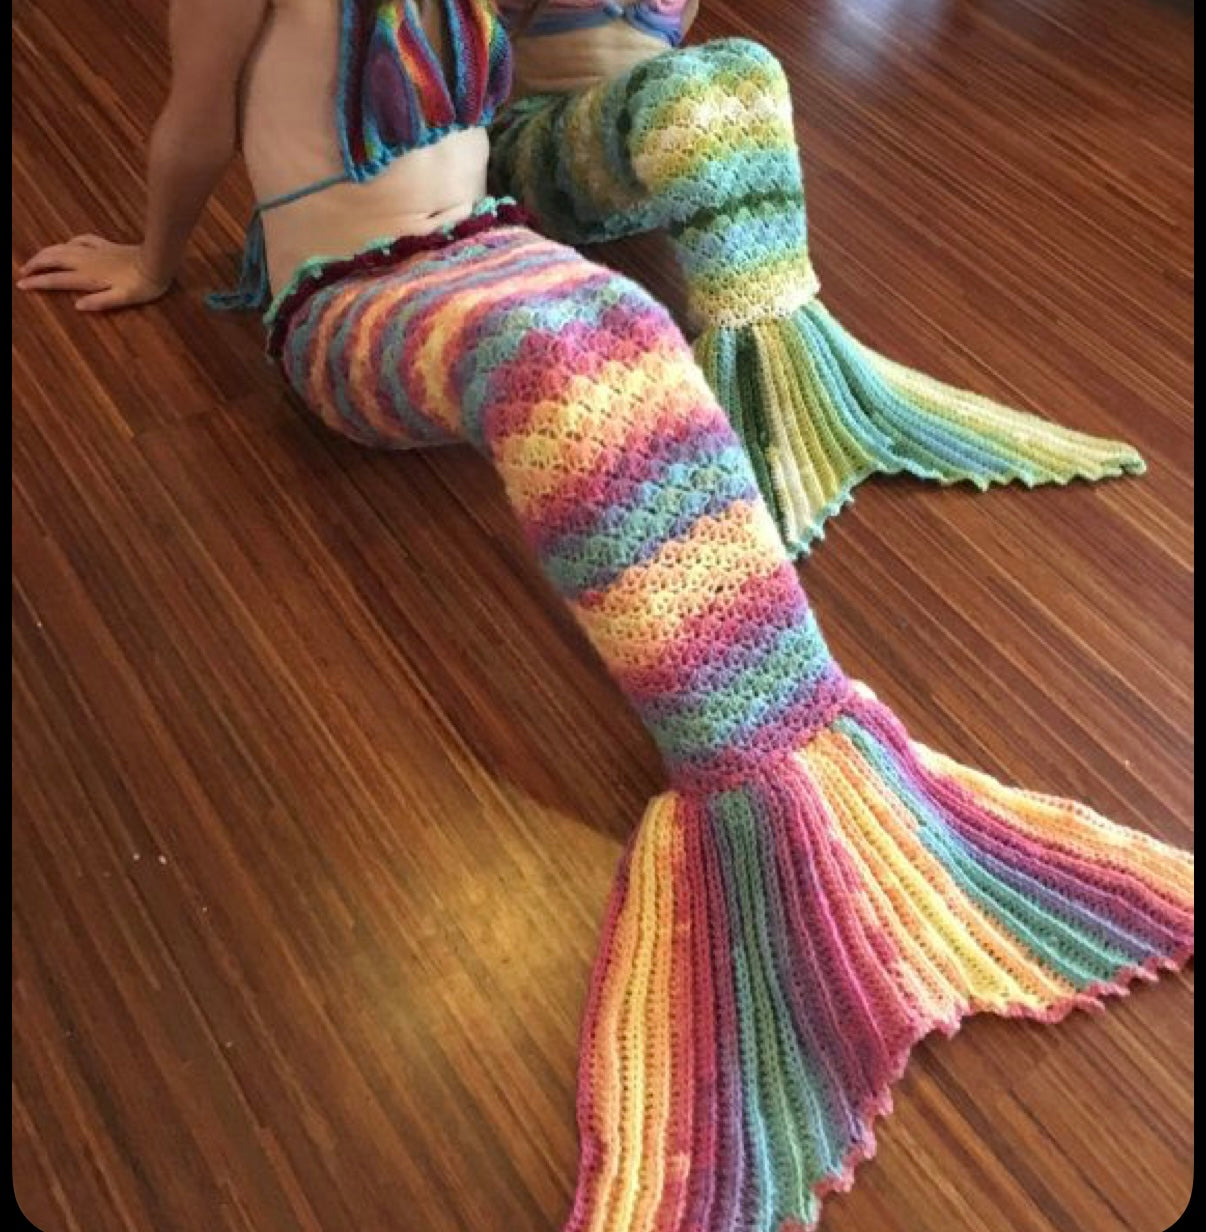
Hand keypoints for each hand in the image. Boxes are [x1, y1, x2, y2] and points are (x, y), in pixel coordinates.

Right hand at [16, 236, 170, 311]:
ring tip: (35, 259)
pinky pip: (80, 240)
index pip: (57, 279)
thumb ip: (100, 302)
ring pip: (62, 248)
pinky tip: (66, 245)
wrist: (157, 263)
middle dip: (35, 265)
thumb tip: (77, 306)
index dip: (38, 282)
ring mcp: (95, 250)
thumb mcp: (123, 299)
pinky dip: (68, 243)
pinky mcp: (104, 244)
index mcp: (89, 276)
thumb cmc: (142, 286)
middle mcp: (86, 261)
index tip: (22, 285)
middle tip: (22, 272)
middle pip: (53, 259)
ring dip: (45, 253)